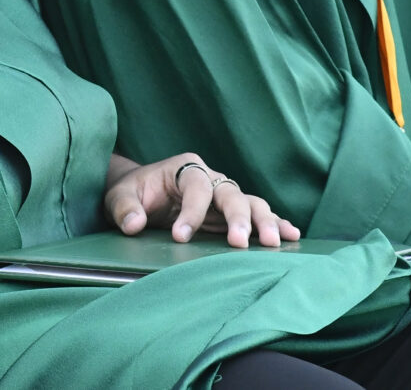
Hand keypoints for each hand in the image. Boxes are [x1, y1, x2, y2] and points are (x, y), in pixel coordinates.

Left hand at [105, 152, 296, 248]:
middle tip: (239, 243)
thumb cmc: (133, 193)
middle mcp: (210, 177)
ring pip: (251, 203)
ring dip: (264, 222)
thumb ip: (124, 208)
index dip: (190, 212)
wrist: (141, 195)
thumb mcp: (118, 196)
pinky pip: (258, 215)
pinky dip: (276, 224)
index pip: (195, 187)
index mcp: (184, 167)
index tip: (180, 236)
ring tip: (275, 242)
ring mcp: (224, 195)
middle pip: (230, 192)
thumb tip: (133, 224)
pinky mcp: (232, 213)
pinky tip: (291, 236)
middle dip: (238, 217)